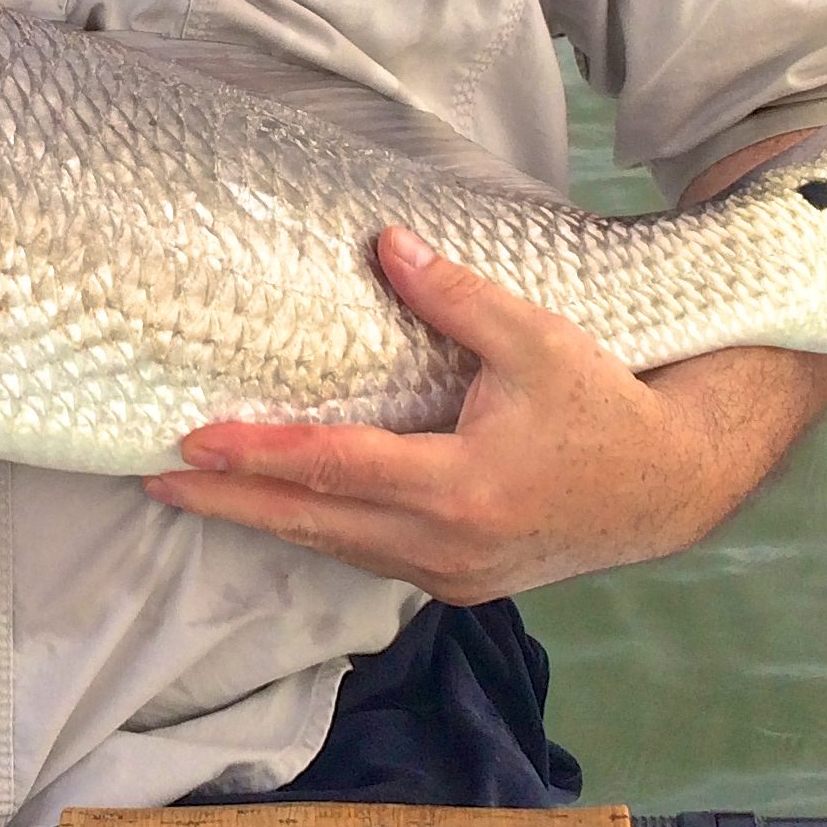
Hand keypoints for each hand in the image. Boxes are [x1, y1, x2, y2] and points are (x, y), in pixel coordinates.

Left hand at [143, 226, 826, 603]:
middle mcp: (446, 545)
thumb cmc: (604, 404)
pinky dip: (321, 532)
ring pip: (337, 548)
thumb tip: (388, 243)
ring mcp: (451, 575)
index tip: (194, 442)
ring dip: (267, 521)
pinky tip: (283, 510)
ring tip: (198, 495)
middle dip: (231, 503)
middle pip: (315, 523)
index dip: (260, 454)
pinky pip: (369, 558)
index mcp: (461, 487)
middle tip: (157, 482)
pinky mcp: (460, 583)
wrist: (669, 486)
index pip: (335, 468)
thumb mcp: (537, 338)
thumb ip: (457, 296)